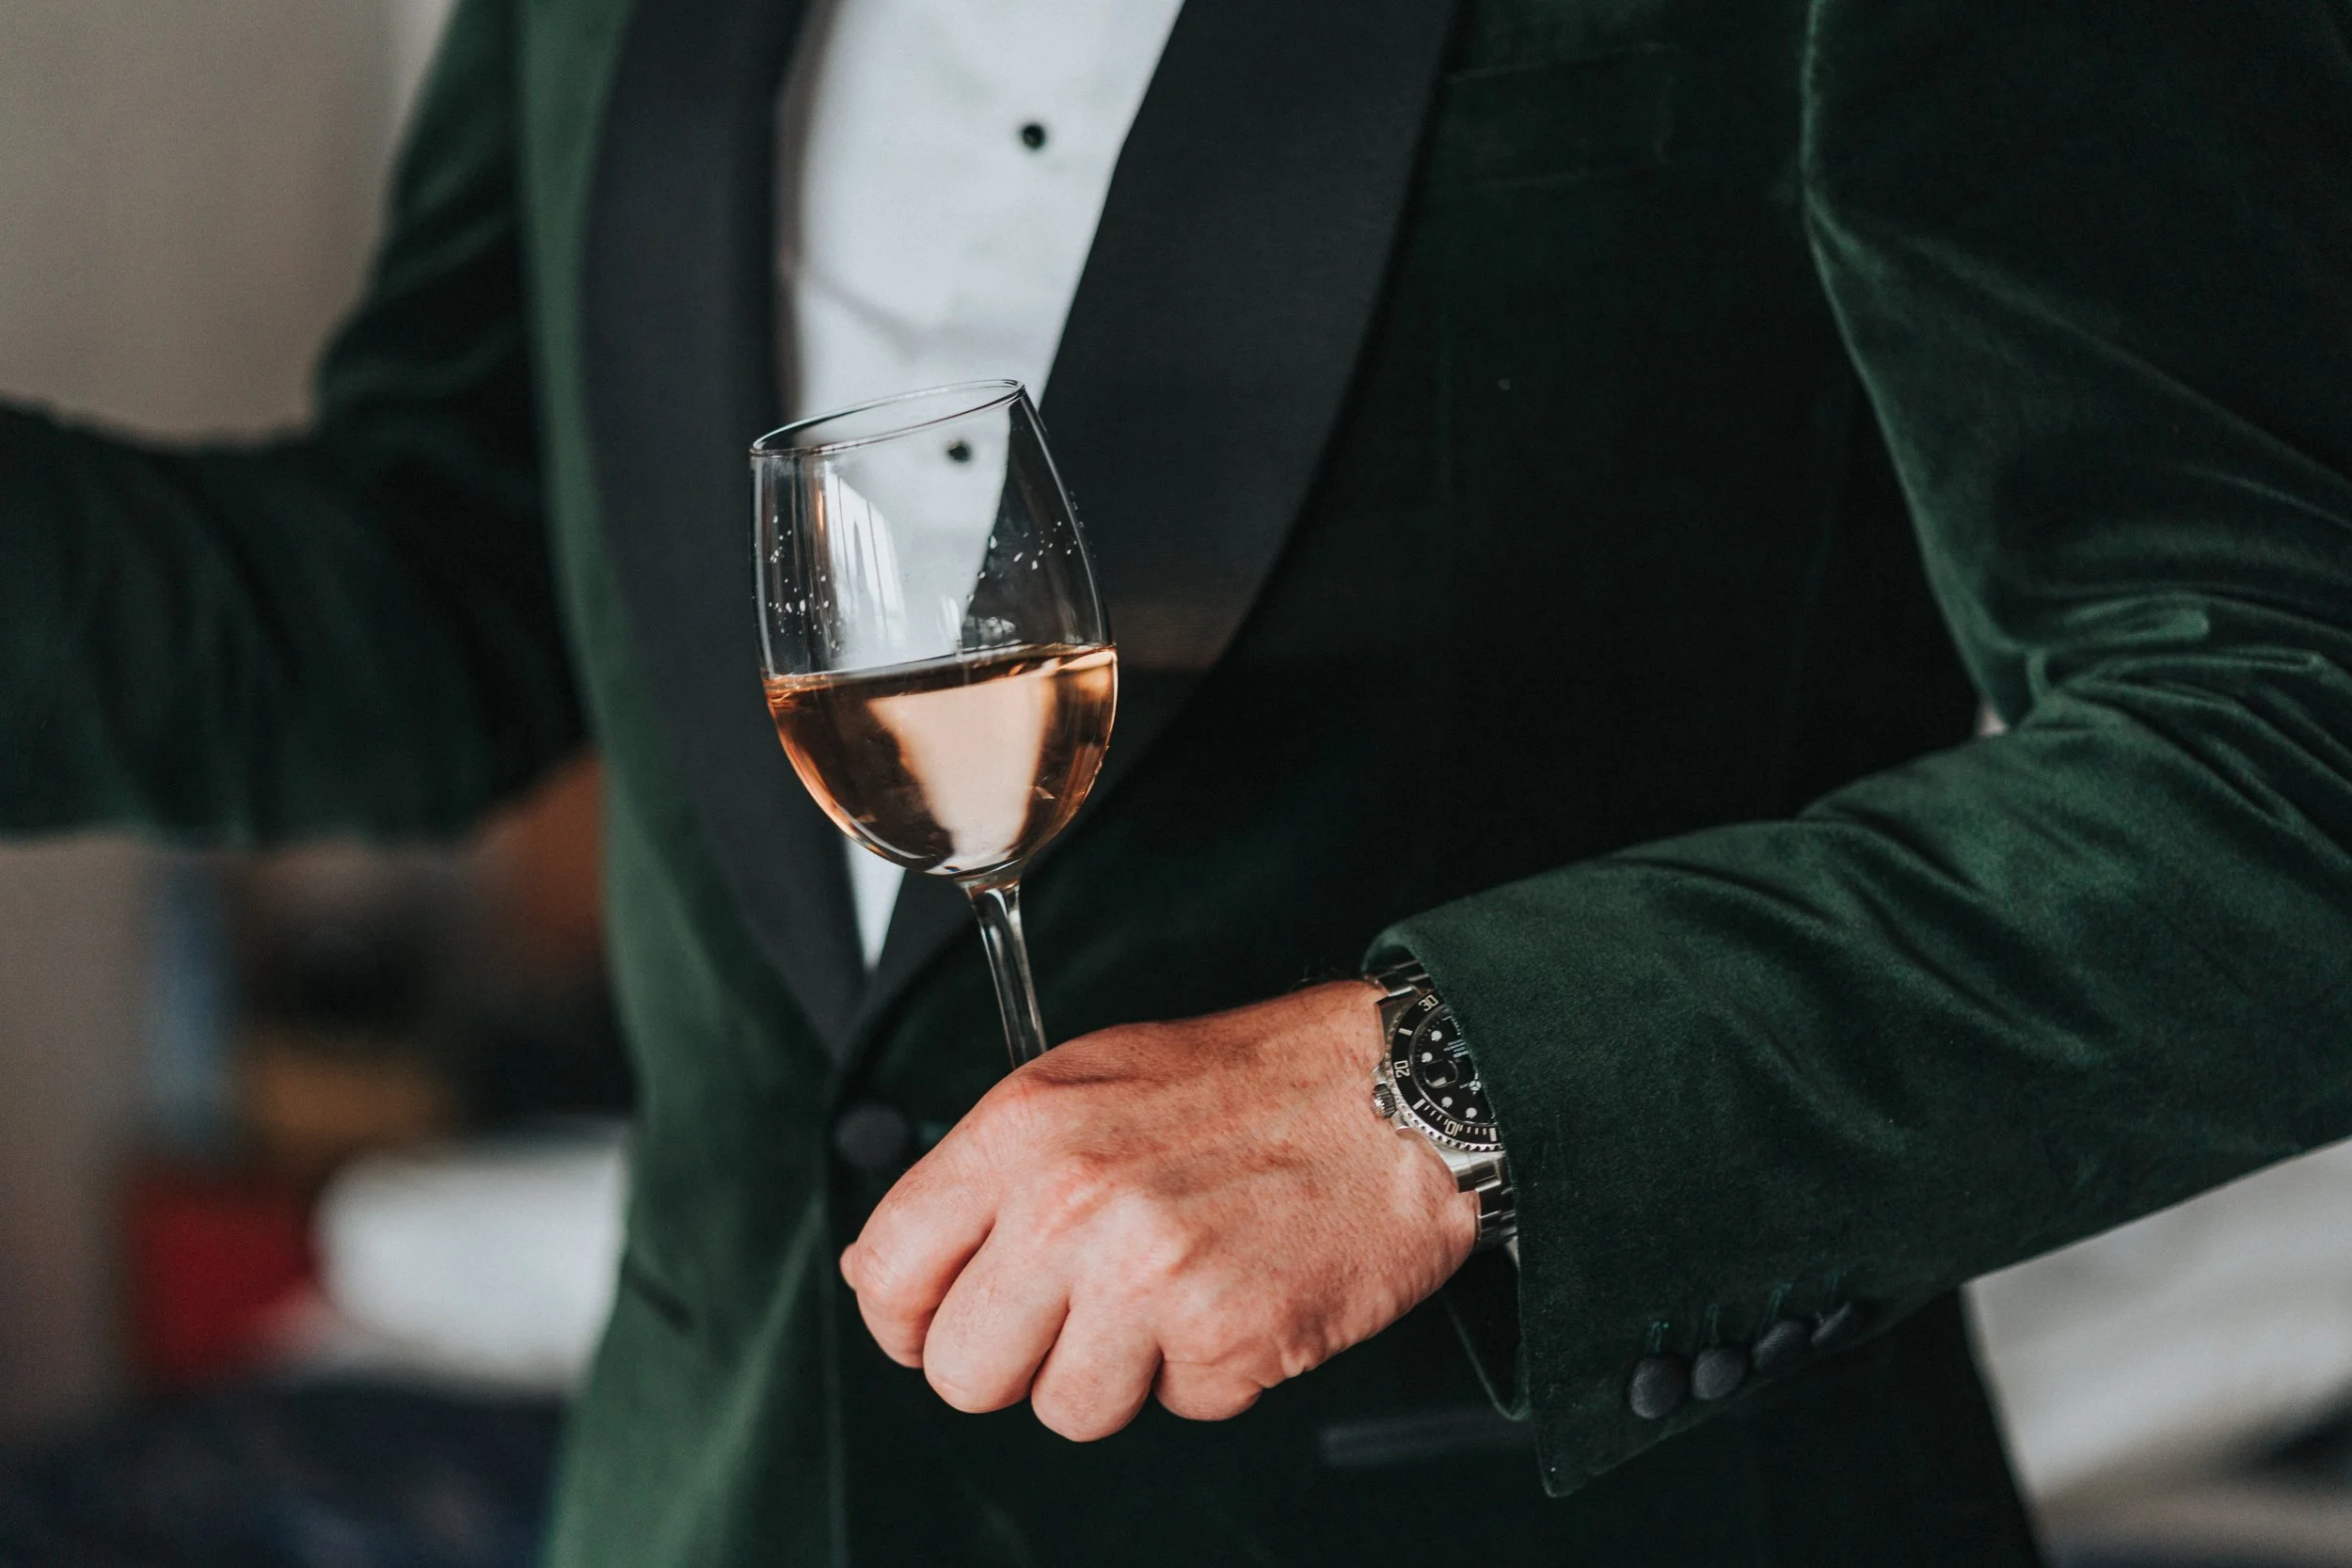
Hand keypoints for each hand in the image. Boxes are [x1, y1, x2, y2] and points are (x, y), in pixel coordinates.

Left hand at [840, 981, 1479, 1439]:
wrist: (1402, 1094)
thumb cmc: (1250, 1084)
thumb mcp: (1088, 1080)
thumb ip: (993, 1170)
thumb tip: (896, 1266)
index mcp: (1020, 1131)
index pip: (886, 1271)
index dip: (910, 1317)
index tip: (946, 1319)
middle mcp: (1069, 1203)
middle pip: (960, 1372)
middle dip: (1013, 1362)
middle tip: (1075, 1316)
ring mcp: (1146, 1276)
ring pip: (1064, 1410)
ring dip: (1119, 1372)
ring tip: (1174, 1292)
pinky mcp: (1225, 1338)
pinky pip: (1176, 1408)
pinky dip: (1209, 1370)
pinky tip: (1238, 1293)